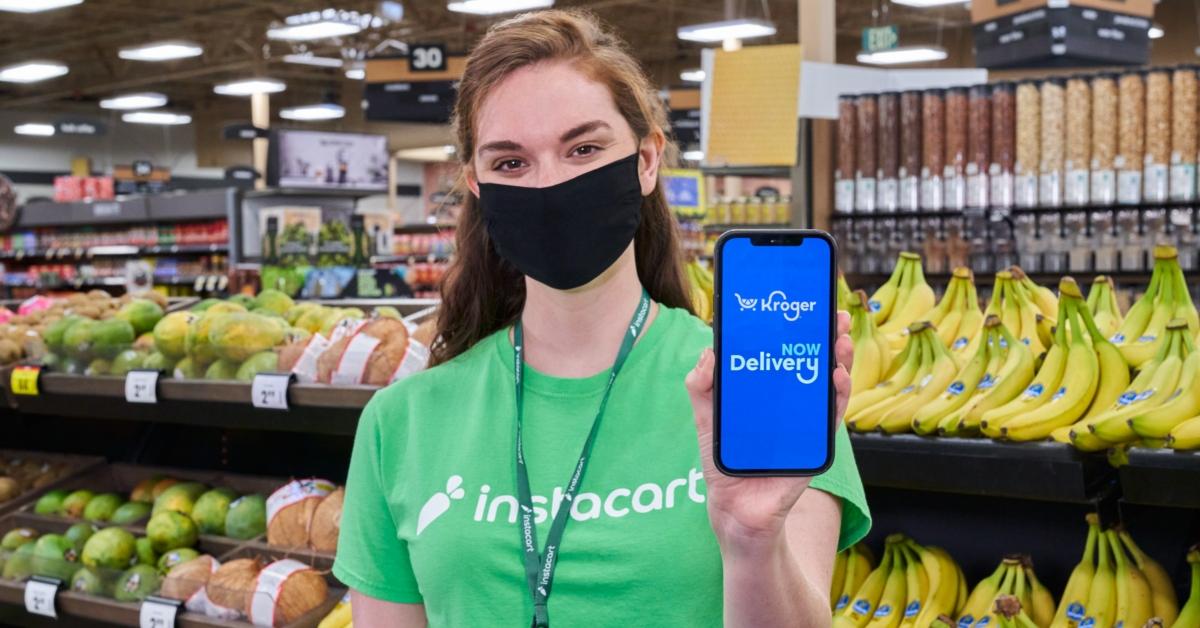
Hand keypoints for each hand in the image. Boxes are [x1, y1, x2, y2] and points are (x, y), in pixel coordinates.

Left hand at [685, 310, 852, 551]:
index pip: (787, 352)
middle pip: (815, 363)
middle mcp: (792, 403)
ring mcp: (806, 423)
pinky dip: (837, 396)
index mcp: (768, 391)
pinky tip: (837, 378)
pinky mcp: (816, 446)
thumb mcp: (706, 418)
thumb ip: (701, 386)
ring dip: (840, 361)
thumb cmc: (724, 461)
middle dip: (828, 337)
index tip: (807, 305)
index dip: (799, 329)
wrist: (734, 509)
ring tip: (840, 342)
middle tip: (833, 315)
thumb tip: (710, 351)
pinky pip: (831, 418)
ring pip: (830, 385)